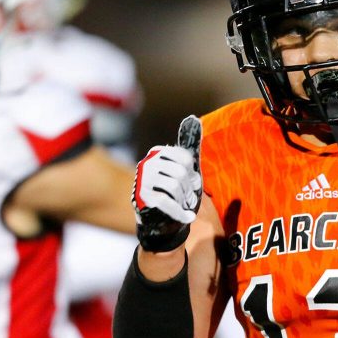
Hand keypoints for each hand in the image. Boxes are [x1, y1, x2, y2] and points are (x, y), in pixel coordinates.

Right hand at [133, 115, 201, 252]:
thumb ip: (187, 149)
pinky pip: (168, 203)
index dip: (193, 173)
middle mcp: (147, 163)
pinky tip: (188, 217)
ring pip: (174, 187)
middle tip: (191, 199)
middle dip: (190, 189)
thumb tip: (194, 119)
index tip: (194, 183)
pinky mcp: (143, 197)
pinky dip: (181, 212)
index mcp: (157, 153)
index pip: (184, 158)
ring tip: (186, 206)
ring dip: (185, 200)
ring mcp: (143, 180)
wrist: (152, 215)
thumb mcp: (179, 168)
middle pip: (180, 173)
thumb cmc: (169, 189)